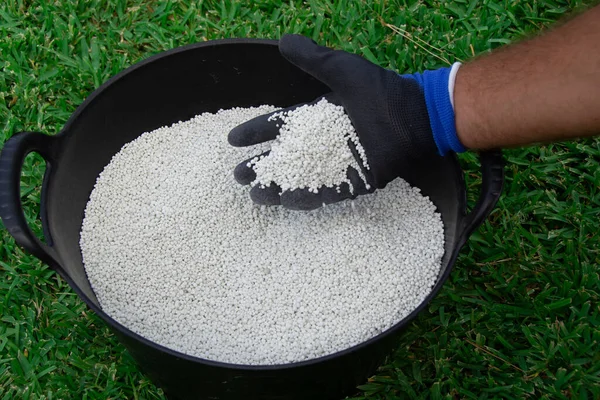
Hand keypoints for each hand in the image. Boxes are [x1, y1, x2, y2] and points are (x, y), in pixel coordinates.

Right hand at [229, 34, 462, 209]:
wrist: (414, 115)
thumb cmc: (379, 90)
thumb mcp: (341, 69)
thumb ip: (312, 58)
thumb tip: (283, 39)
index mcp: (317, 117)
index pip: (279, 126)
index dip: (256, 132)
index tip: (233, 139)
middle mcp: (323, 142)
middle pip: (284, 157)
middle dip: (260, 166)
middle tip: (238, 176)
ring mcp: (338, 163)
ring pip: (300, 179)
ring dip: (278, 187)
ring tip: (256, 195)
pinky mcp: (354, 180)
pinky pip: (327, 192)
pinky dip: (308, 198)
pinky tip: (288, 201)